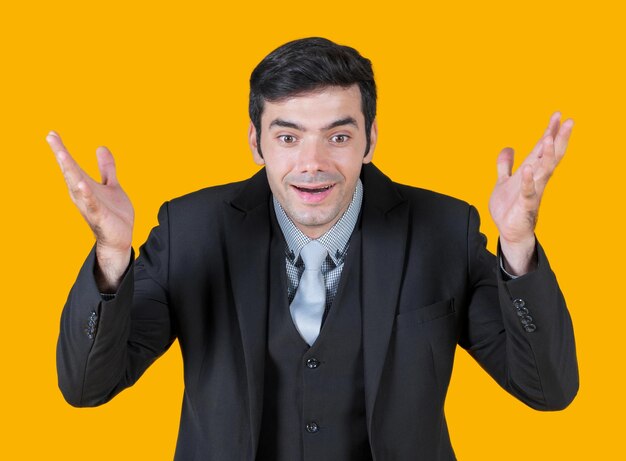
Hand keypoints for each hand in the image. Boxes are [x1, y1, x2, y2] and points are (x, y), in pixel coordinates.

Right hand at [47, 131, 133, 290]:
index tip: (52, 133)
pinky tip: (82, 184)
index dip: (62, 149)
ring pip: (77, 186)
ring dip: (70, 171)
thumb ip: (106, 168)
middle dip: (61, 155)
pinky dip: (86, 195)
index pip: (72, 165)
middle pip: (70, 172)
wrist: (120, 238)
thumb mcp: (112, 186)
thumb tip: (101, 147)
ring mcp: (89, 205)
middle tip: (51, 137)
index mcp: (85, 186)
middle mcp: (82, 195)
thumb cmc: (114, 213)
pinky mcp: (99, 216)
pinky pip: (91, 204)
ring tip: (62, 155)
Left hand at [488, 112, 573, 274]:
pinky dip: (528, 180)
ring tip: (550, 138)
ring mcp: (533, 191)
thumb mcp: (503, 182)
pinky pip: (529, 191)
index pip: (542, 149)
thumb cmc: (509, 207)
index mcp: (530, 171)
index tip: (557, 115)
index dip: (549, 132)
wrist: (508, 231)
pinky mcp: (526, 204)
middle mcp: (535, 179)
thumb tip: (507, 148)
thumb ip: (505, 165)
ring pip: (544, 171)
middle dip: (558, 139)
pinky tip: (527, 169)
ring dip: (548, 155)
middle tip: (569, 121)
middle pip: (550, 156)